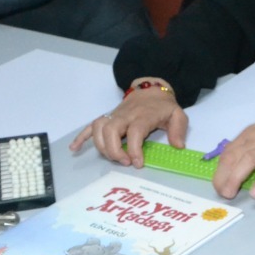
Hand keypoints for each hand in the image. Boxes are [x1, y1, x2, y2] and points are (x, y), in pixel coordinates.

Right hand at [70, 82, 185, 167]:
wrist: (150, 90)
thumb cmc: (162, 106)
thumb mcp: (178, 114)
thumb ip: (179, 129)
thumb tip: (178, 146)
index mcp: (143, 116)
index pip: (135, 132)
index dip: (134, 149)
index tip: (138, 163)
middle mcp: (125, 115)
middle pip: (111, 130)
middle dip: (114, 149)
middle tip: (124, 162)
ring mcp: (113, 116)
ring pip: (98, 128)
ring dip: (101, 146)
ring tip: (112, 158)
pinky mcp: (107, 117)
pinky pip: (90, 125)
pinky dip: (81, 137)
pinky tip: (74, 148)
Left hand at [210, 98, 254, 198]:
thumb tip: (245, 168)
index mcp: (251, 134)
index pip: (228, 153)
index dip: (220, 170)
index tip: (218, 184)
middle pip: (232, 158)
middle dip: (222, 176)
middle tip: (222, 194)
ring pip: (246, 161)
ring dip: (235, 178)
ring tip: (230, 194)